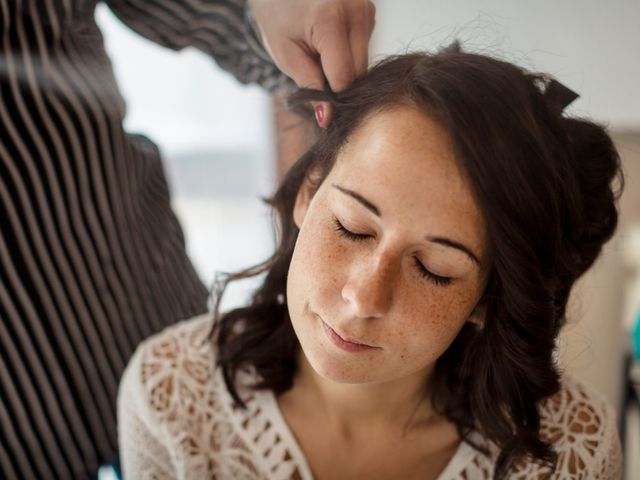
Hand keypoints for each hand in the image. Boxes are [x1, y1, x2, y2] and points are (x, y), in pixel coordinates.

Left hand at [248, 0, 375, 126]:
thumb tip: (327, 117)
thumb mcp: (285, 55)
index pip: (344, 77)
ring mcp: (367, 9)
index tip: (320, 105)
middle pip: (359, 72)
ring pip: (363, 63)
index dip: (332, 97)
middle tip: (314, 74)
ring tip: (319, 54)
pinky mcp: (370, 12)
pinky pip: (363, 48)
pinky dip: (348, 54)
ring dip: (344, 68)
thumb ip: (309, 86)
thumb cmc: (276, 15)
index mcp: (331, 19)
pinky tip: (329, 44)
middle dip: (338, 82)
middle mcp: (356, 11)